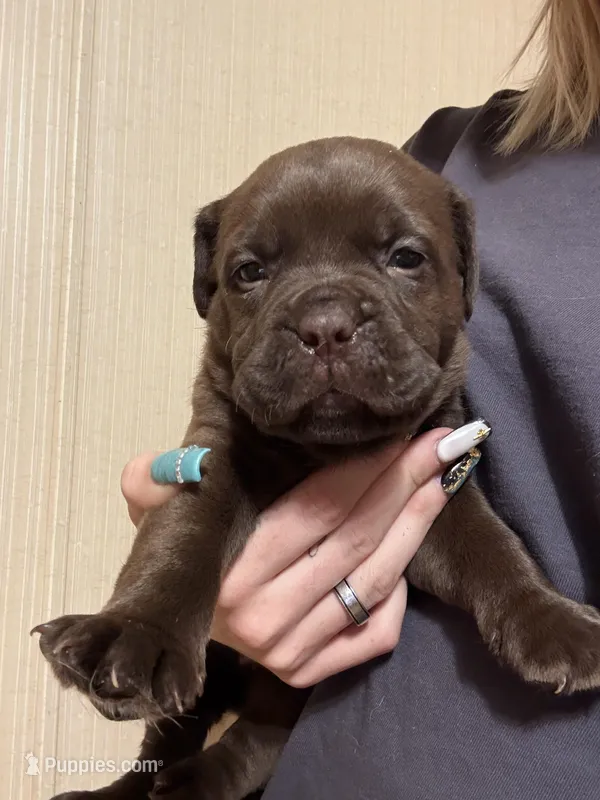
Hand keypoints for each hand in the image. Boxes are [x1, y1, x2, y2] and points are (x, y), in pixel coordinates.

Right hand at [122, 427, 479, 686]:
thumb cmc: (187, 561)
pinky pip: (374, 634)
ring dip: (415, 525)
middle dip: (404, 486)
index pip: (313, 511)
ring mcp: (290, 652)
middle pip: (354, 539)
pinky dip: (397, 593)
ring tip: (444, 479)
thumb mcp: (159, 520)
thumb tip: (145, 468)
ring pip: (373, 580)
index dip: (364, 470)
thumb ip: (156, 488)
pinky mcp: (308, 675)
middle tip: (442, 445)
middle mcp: (262, 618)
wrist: (177, 638)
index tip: (404, 434)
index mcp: (229, 572)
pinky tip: (407, 550)